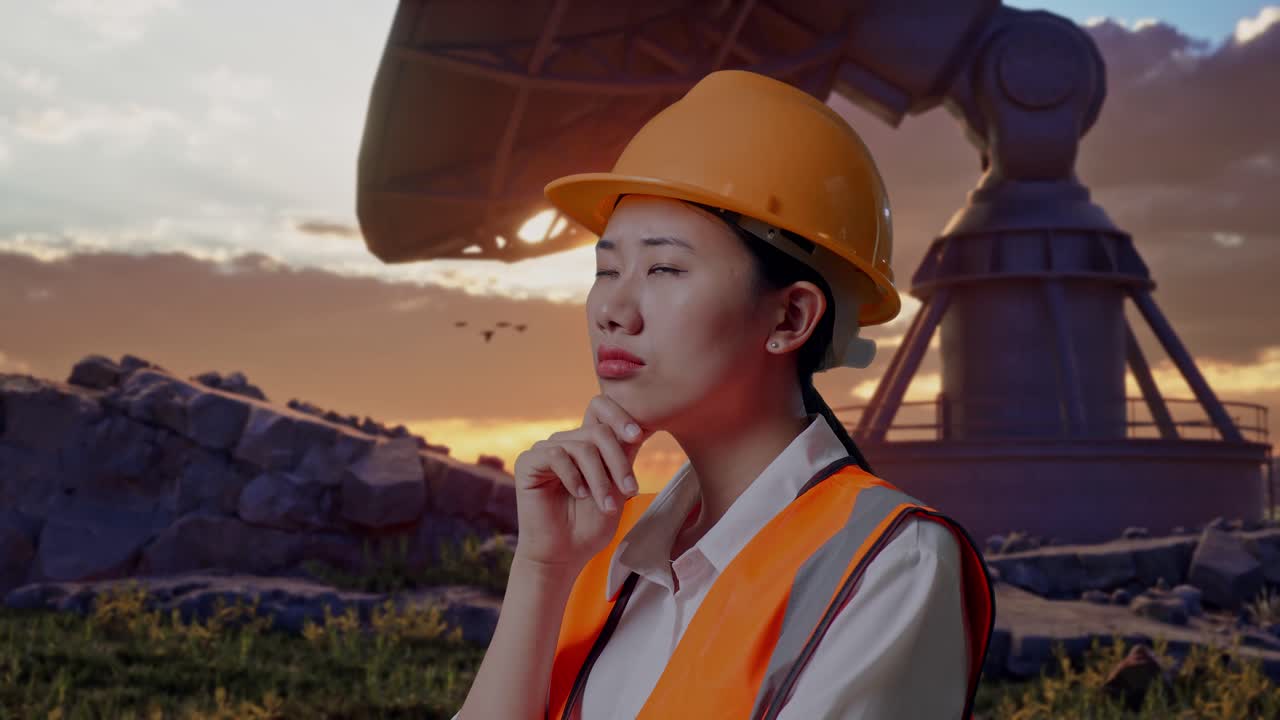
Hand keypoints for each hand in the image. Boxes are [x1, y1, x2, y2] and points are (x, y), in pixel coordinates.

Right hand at [511, 394, 656, 570]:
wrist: (564, 555)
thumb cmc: (591, 525)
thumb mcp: (617, 488)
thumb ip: (623, 457)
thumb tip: (639, 427)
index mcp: (587, 443)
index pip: (600, 408)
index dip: (619, 415)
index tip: (637, 436)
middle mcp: (566, 442)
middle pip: (598, 431)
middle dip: (618, 462)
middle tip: (630, 490)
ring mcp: (545, 450)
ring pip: (582, 447)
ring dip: (600, 479)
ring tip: (607, 506)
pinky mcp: (528, 462)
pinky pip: (555, 455)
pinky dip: (573, 476)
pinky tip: (579, 495)